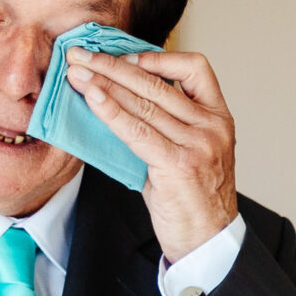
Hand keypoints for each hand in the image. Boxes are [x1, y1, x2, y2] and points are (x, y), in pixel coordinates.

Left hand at [66, 47, 239, 261]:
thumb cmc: (192, 198)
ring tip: (76, 74)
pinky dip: (110, 112)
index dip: (156, 58)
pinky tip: (91, 99)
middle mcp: (212, 126)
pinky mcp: (179, 163)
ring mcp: (198, 144)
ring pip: (143, 103)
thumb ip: (162, 125)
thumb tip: (113, 100)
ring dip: (103, 84)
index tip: (123, 58)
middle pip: (156, 83)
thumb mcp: (186, 151)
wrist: (207, 240)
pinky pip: (137, 130)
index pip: (195, 68)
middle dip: (112, 65)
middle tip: (80, 54)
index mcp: (219, 117)